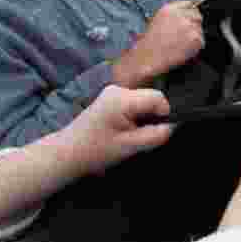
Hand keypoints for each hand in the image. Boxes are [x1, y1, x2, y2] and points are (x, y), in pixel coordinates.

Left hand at [56, 85, 173, 175]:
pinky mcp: (110, 97)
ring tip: (131, 136)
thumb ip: (155, 135)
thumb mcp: (129, 147)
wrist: (67, 152)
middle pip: (150, 97)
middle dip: (153, 117)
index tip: (157, 132)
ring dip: (143, 117)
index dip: (164, 114)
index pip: (158, 98)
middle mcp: (118, 89)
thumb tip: (173, 125)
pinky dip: (135, 116)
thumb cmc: (96, 151)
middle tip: (141, 137)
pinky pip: (133, 102)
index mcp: (122, 98)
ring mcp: (113, 91)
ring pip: (143, 100)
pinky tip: (124, 131)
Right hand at [111, 0, 203, 87]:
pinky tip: (182, 49)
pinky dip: (194, 47)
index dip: (190, 12)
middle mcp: (181, 15)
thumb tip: (187, 14)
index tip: (190, 18)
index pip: (189, 4)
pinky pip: (201, 41)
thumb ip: (173, 15)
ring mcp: (189, 27)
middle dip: (193, 24)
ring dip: (194, 36)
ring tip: (180, 44)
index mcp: (170, 9)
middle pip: (197, 15)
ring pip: (199, 29)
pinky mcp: (194, 39)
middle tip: (186, 34)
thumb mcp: (157, 20)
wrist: (147, 57)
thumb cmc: (149, 42)